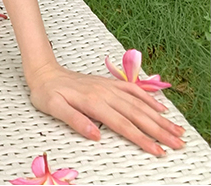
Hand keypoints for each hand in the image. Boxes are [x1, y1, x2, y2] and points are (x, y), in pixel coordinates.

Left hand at [26, 62, 185, 156]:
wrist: (44, 71)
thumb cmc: (47, 93)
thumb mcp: (54, 108)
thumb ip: (75, 121)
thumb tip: (96, 135)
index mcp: (93, 102)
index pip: (122, 124)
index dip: (141, 139)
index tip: (158, 150)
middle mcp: (104, 93)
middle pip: (137, 114)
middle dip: (159, 130)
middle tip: (178, 143)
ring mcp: (108, 87)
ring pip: (138, 103)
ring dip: (159, 117)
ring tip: (176, 129)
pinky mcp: (108, 84)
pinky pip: (132, 90)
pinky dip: (148, 99)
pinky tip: (160, 107)